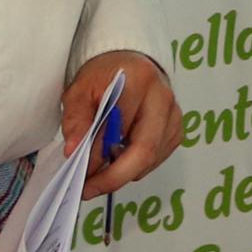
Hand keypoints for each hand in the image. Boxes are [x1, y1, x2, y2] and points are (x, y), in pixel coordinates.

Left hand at [65, 49, 178, 197]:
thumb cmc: (103, 76)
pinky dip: (134, 165)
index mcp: (140, 82)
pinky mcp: (177, 130)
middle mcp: (165, 100)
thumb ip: (76, 120)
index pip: (122, 131)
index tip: (80, 177)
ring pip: (150, 160)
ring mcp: (175, 117)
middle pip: (145, 152)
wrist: (128, 63)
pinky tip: (118, 155)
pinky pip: (156, 159)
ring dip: (122, 171)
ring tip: (98, 169)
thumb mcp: (80, 90)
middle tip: (89, 188)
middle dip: (115, 176)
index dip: (101, 159)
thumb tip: (74, 152)